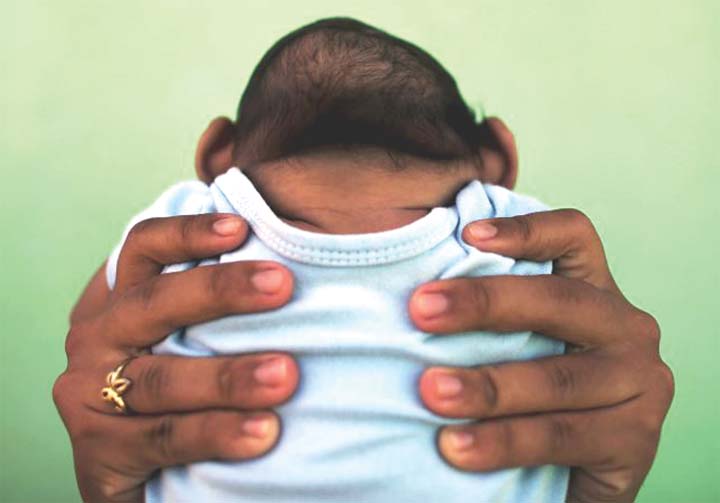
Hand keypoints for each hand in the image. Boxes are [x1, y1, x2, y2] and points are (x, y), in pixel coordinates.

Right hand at [53, 214, 298, 502]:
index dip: (188, 233)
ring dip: (227, 376)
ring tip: (285, 375)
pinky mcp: (99, 449)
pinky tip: (263, 433)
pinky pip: (164, 437)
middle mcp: (98, 337)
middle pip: (154, 304)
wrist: (141, 473)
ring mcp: (89, 393)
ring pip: (163, 378)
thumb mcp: (186, 339)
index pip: (144, 249)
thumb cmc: (181, 390)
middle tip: (282, 285)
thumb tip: (291, 268)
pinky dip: (215, 433)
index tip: (240, 228)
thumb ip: (216, 308)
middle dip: (219, 291)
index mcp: (120, 301)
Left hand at [409, 209, 673, 501]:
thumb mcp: (518, 346)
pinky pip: (560, 436)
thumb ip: (491, 320)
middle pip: (558, 299)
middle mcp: (625, 327)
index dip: (524, 230)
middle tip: (421, 311)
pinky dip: (504, 441)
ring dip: (487, 385)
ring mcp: (639, 383)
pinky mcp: (635, 441)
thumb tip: (413, 297)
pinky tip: (459, 447)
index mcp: (593, 292)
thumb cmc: (529, 396)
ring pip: (556, 377)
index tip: (466, 234)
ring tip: (432, 392)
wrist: (568, 473)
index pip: (573, 237)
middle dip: (484, 302)